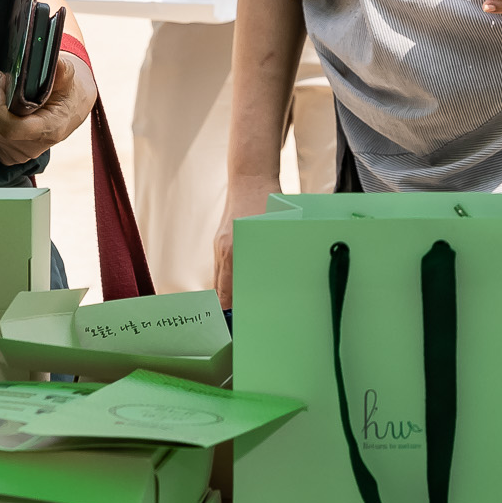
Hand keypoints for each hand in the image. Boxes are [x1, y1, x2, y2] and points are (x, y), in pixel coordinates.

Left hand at [0, 50, 94, 165]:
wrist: (73, 111)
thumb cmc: (69, 92)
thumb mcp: (70, 78)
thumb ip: (61, 69)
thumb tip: (50, 59)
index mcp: (50, 130)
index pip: (10, 128)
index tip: (0, 81)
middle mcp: (32, 147)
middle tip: (0, 78)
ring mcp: (19, 154)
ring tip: (1, 89)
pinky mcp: (8, 156)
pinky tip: (0, 106)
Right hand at [217, 171, 281, 310]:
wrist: (250, 177)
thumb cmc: (269, 201)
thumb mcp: (277, 229)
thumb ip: (274, 255)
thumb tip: (282, 278)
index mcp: (234, 251)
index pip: (227, 293)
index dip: (232, 312)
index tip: (240, 325)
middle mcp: (223, 250)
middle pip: (222, 290)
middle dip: (231, 307)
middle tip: (244, 321)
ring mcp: (219, 245)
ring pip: (220, 279)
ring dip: (229, 293)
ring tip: (242, 310)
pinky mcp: (220, 240)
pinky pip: (221, 267)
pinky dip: (229, 278)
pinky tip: (240, 286)